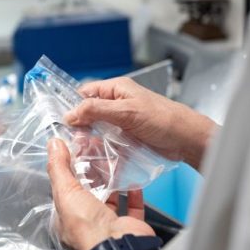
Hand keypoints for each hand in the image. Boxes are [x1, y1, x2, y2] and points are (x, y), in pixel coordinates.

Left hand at [47, 138, 154, 249]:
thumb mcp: (66, 192)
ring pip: (110, 197)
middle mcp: (87, 222)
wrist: (118, 246)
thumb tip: (53, 145)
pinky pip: (132, 206)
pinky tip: (132, 180)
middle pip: (89, 191)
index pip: (66, 189)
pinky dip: (133, 193)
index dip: (70, 169)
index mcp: (67, 219)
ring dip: (112, 179)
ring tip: (114, 160)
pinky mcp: (129, 224)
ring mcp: (109, 224)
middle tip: (97, 151)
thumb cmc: (87, 228)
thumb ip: (59, 168)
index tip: (77, 150)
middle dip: (93, 171)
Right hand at [65, 77, 216, 169]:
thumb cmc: (163, 119)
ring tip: (83, 153)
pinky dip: (101, 150)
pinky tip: (96, 159)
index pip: (85, 93)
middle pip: (89, 113)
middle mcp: (117, 104)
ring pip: (97, 130)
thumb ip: (97, 110)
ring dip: (90, 141)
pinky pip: (108, 142)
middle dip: (80, 127)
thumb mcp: (126, 111)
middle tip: (74, 142)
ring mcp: (122, 122)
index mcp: (117, 89)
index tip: (63, 123)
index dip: (73, 106)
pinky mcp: (127, 138)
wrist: (186, 140)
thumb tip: (70, 113)